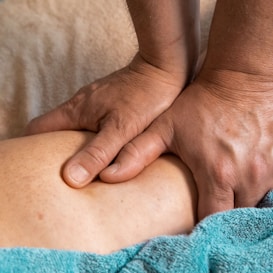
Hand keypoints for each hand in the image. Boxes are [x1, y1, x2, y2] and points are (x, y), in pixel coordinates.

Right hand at [25, 54, 183, 186]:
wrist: (162, 68)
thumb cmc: (145, 97)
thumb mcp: (121, 129)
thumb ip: (97, 153)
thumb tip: (71, 177)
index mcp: (76, 110)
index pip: (38, 129)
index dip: (32, 147)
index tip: (40, 166)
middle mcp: (80, 105)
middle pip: (53, 130)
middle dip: (54, 151)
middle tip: (64, 173)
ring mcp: (93, 102)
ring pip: (73, 127)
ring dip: (74, 145)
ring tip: (84, 166)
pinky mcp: (107, 103)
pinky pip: (89, 122)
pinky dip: (89, 137)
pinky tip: (103, 150)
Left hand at [101, 69, 272, 219]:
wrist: (240, 80)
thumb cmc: (201, 104)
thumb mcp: (165, 128)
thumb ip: (136, 153)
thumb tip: (107, 176)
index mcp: (217, 174)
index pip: (209, 218)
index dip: (198, 223)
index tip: (187, 220)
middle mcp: (247, 177)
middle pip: (232, 214)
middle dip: (218, 213)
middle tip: (203, 204)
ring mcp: (267, 170)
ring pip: (250, 201)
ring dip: (234, 200)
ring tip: (219, 189)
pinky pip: (265, 186)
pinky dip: (250, 186)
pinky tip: (236, 174)